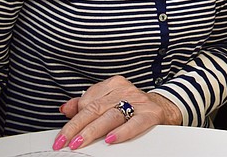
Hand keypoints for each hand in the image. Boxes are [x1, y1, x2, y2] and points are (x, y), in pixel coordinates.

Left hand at [52, 75, 181, 150]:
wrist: (164, 107)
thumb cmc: (132, 106)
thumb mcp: (109, 101)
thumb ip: (87, 104)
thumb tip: (65, 109)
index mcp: (113, 84)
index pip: (88, 101)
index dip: (73, 120)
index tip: (61, 137)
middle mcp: (125, 90)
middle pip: (96, 109)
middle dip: (77, 127)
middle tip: (65, 142)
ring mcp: (139, 101)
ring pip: (111, 116)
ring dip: (92, 131)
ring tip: (80, 143)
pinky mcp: (151, 114)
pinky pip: (134, 123)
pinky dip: (121, 132)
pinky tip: (110, 139)